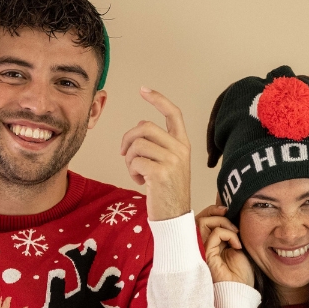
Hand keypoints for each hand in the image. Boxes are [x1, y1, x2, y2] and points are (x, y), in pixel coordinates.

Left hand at [120, 88, 193, 219]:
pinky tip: (140, 181)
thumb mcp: (171, 164)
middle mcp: (180, 149)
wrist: (174, 217)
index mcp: (184, 144)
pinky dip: (131, 171)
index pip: (173, 113)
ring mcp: (172, 161)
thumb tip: (138, 130)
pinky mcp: (160, 173)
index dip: (158, 99)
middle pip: (145, 127)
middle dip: (128, 139)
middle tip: (125, 154)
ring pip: (137, 144)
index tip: (143, 90)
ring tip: (136, 172)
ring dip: (129, 158)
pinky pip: (134, 161)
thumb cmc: (168, 191)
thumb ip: (160, 145)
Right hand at [197, 203, 254, 285]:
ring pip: (203, 222)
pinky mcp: (207, 255)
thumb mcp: (238, 244)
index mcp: (209, 242)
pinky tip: (237, 245)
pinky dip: (229, 234)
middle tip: (229, 215)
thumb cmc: (240, 273)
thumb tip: (230, 212)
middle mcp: (203, 244)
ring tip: (236, 233)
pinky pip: (215, 234)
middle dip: (215, 211)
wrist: (241, 290)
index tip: (228, 210)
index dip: (212, 210)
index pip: (203, 219)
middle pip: (199, 218)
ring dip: (223, 222)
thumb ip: (230, 230)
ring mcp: (203, 249)